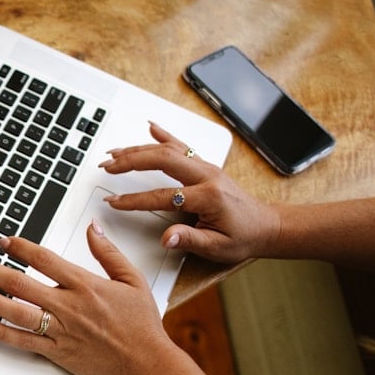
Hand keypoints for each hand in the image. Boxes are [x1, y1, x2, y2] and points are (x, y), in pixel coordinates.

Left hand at [0, 225, 182, 374]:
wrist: (146, 364)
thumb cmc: (141, 325)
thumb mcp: (132, 280)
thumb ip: (108, 253)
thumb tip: (93, 228)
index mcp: (85, 285)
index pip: (44, 260)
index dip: (20, 248)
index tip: (3, 241)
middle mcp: (69, 305)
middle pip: (20, 283)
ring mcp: (61, 330)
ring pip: (17, 311)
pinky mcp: (57, 352)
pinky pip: (24, 341)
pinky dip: (2, 333)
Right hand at [99, 123, 279, 263]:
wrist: (266, 226)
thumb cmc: (244, 237)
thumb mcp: (218, 247)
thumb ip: (190, 240)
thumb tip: (166, 238)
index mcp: (209, 196)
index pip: (164, 196)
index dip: (135, 200)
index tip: (115, 202)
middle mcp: (207, 175)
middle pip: (162, 159)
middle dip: (130, 161)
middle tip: (108, 167)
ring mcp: (206, 167)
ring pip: (168, 149)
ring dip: (139, 149)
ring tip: (115, 153)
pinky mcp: (205, 166)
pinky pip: (183, 145)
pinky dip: (165, 135)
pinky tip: (151, 127)